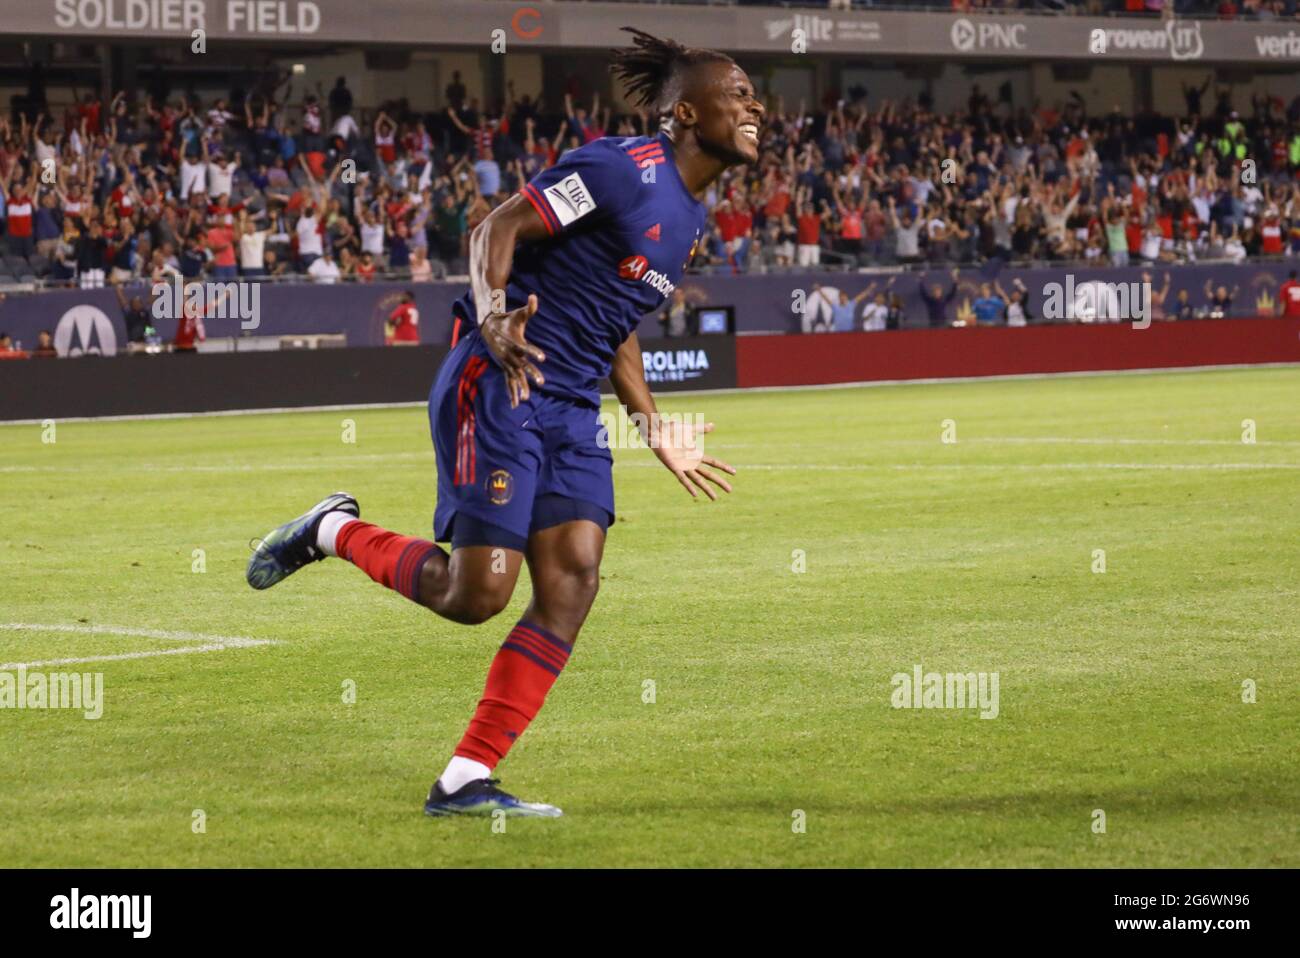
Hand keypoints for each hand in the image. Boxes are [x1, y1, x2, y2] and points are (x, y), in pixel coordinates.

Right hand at [480, 293, 544, 407]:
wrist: (487, 327)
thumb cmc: (507, 320)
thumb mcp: (518, 313)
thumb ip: (529, 308)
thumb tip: (535, 296)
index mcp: (515, 342)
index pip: (526, 347)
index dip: (534, 352)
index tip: (543, 357)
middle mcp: (510, 354)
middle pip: (521, 365)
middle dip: (531, 374)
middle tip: (542, 382)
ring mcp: (506, 362)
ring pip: (514, 377)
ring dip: (520, 387)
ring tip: (526, 399)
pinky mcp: (504, 367)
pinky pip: (508, 382)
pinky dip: (511, 393)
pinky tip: (515, 405)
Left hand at [652, 418, 734, 500]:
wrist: (657, 431)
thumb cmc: (671, 431)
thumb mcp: (690, 430)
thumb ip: (702, 429)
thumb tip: (714, 426)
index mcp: (695, 455)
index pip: (713, 463)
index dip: (723, 467)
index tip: (734, 472)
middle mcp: (690, 463)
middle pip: (708, 475)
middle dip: (720, 482)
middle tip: (730, 490)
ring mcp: (682, 466)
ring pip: (698, 480)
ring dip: (707, 489)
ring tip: (715, 498)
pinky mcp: (674, 467)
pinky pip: (683, 479)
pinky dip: (689, 487)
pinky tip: (695, 494)